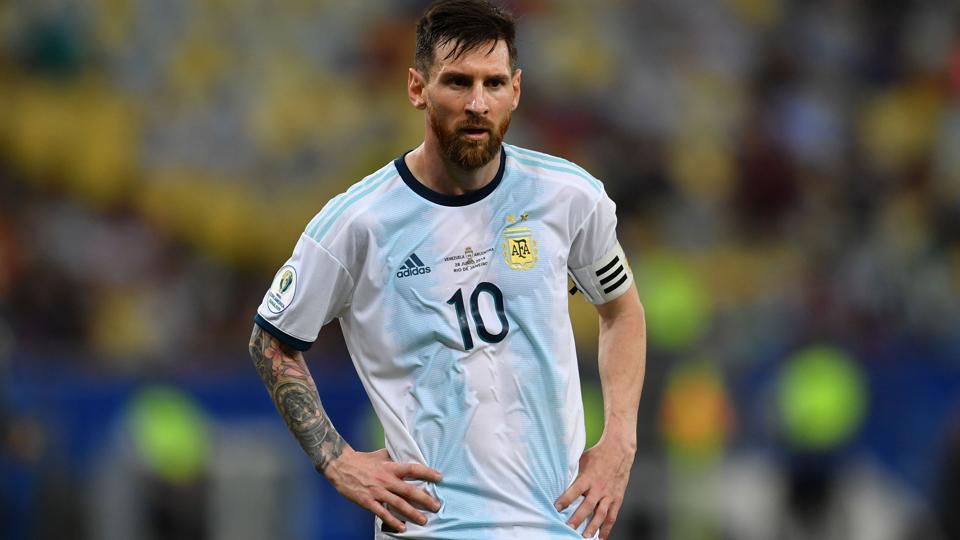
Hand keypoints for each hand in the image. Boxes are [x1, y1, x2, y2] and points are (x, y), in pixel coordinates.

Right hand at [323, 447, 442, 532]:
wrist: (340, 465)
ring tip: (424, 520)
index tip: (439, 478)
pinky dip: (393, 521)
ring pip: (398, 504)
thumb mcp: (380, 455)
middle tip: (436, 506)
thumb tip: (404, 454)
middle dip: (425, 499)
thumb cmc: (361, 459)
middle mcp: (386, 480)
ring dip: (413, 513)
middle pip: (409, 490)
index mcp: (390, 467)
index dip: (427, 473)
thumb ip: (393, 457)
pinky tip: (402, 528)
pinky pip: (382, 513)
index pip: (413, 469)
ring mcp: (377, 491)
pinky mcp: (368, 501)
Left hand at [555, 437, 634, 538]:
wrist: (619, 450)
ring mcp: (609, 494)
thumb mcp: (582, 460)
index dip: (565, 500)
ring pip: (601, 514)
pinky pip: (612, 516)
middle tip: (569, 528)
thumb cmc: (598, 454)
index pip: (574, 490)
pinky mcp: (617, 498)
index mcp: (588, 477)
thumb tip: (558, 478)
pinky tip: (602, 537)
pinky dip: (607, 527)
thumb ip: (573, 472)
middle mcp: (599, 487)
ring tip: (585, 537)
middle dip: (578, 518)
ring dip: (593, 527)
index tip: (556, 508)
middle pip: (587, 506)